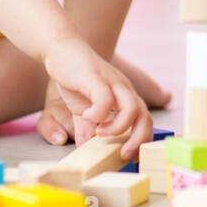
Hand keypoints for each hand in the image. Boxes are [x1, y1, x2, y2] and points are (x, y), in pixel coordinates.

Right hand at [41, 38, 151, 158]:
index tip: (128, 156)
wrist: (61, 50)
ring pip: (132, 108)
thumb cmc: (76, 79)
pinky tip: (87, 116)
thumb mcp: (83, 110)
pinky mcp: (96, 78)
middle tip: (123, 154)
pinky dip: (98, 113)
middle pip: (145, 117)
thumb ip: (87, 128)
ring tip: (100, 133)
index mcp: (125, 98)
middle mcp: (124, 90)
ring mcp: (112, 83)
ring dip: (118, 127)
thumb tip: (86, 149)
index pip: (144, 121)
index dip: (141, 141)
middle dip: (138, 140)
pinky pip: (106, 99)